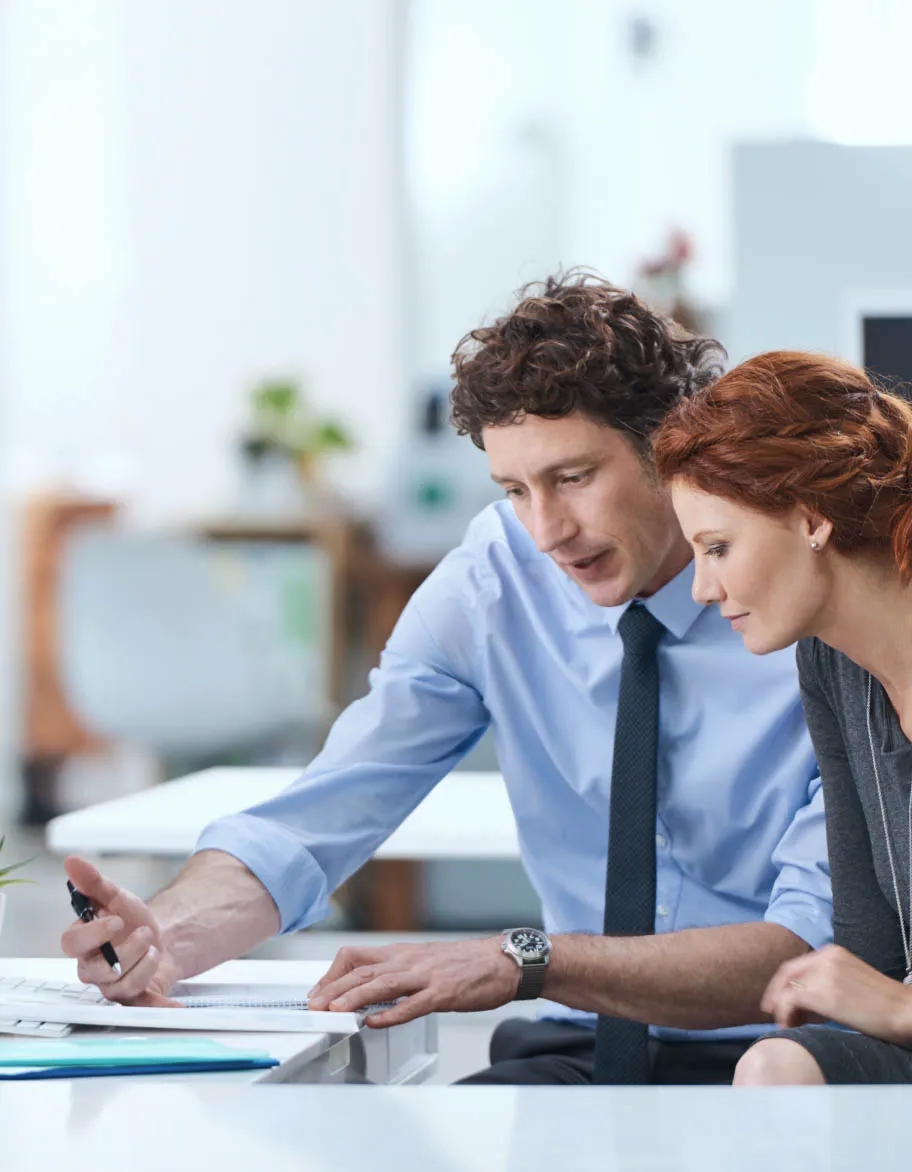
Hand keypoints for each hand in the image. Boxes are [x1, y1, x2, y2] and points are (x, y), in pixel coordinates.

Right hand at [61, 856, 179, 1005]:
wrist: (156, 936)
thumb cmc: (128, 919)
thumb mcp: (115, 896)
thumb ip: (93, 881)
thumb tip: (72, 861)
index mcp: (82, 943)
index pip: (72, 945)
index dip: (93, 934)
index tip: (116, 920)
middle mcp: (92, 968)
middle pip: (97, 970)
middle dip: (126, 952)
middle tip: (145, 934)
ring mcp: (111, 985)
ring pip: (121, 986)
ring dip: (145, 964)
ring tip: (154, 948)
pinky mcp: (133, 997)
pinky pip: (142, 1007)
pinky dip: (159, 1006)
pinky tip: (175, 1006)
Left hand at [307, 937, 520, 1026]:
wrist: (502, 961)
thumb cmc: (464, 963)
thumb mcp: (424, 960)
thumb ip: (398, 972)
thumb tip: (369, 988)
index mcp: (402, 953)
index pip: (356, 957)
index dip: (332, 974)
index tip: (318, 992)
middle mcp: (409, 961)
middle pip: (363, 970)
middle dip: (334, 988)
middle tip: (314, 1005)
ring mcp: (426, 976)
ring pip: (382, 984)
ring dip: (356, 997)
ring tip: (335, 1010)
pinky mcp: (443, 992)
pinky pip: (413, 1004)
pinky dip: (392, 1013)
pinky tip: (376, 1021)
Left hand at [762, 944, 911, 1042]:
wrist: (904, 1010)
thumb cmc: (882, 1004)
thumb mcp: (849, 982)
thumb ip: (825, 983)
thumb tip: (802, 1002)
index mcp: (832, 952)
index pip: (796, 965)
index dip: (782, 983)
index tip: (777, 1000)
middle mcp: (826, 958)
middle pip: (787, 973)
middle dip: (776, 994)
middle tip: (774, 1013)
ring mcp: (824, 974)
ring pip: (787, 988)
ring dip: (782, 1008)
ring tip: (787, 1024)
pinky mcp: (824, 993)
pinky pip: (791, 1000)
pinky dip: (785, 1013)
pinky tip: (792, 1025)